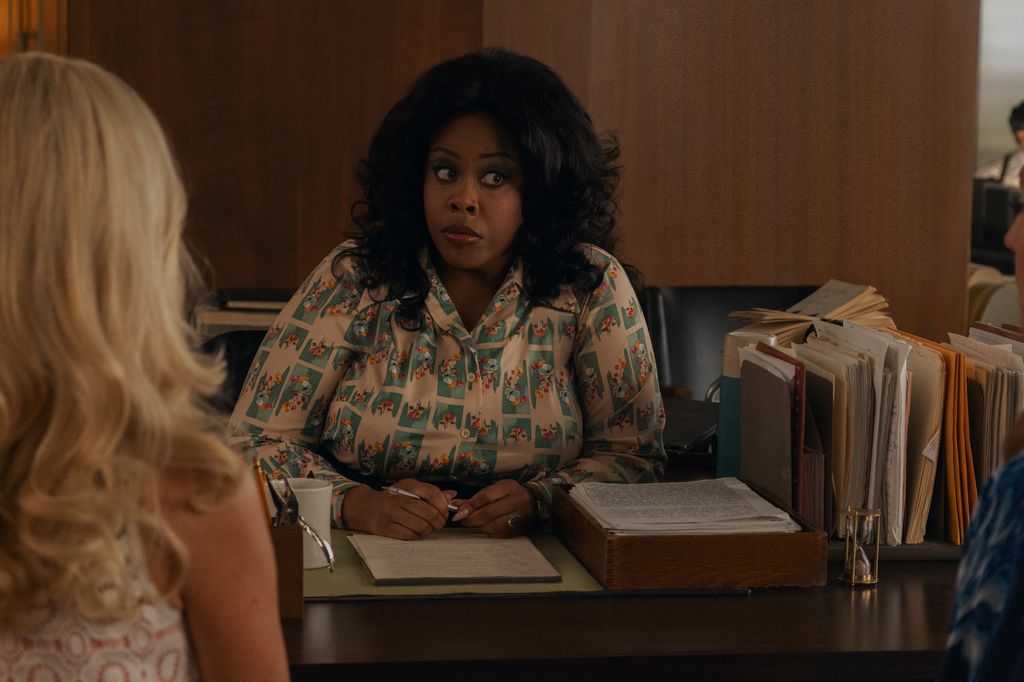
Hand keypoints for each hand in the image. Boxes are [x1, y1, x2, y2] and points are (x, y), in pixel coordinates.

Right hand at [341, 480, 455, 539]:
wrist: (366, 508)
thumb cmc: (393, 499)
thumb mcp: (410, 490)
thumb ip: (431, 493)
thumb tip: (452, 496)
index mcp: (407, 485)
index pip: (432, 493)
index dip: (443, 505)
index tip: (445, 511)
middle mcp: (399, 498)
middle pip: (429, 512)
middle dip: (439, 521)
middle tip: (439, 523)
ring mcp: (392, 514)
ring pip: (421, 526)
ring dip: (429, 530)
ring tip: (429, 528)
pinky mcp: (387, 528)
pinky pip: (410, 535)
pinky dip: (417, 535)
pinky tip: (417, 532)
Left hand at [450, 480, 534, 536]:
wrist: (536, 502)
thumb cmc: (511, 494)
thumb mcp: (496, 489)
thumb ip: (477, 498)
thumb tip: (456, 505)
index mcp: (508, 488)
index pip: (485, 497)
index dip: (470, 506)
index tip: (458, 513)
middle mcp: (516, 501)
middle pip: (488, 513)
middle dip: (471, 519)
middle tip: (463, 519)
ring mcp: (520, 517)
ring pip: (493, 526)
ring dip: (480, 526)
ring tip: (476, 523)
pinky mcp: (520, 530)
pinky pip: (500, 534)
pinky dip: (490, 532)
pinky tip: (488, 527)